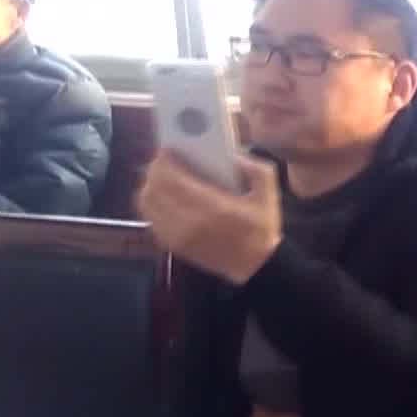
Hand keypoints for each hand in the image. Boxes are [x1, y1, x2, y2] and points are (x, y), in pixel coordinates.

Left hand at [137, 149, 282, 285]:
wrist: (254, 266)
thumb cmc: (260, 229)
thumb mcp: (269, 196)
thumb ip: (256, 170)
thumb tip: (233, 156)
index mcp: (214, 207)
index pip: (172, 177)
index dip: (165, 160)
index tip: (170, 150)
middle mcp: (190, 221)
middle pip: (155, 186)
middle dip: (156, 169)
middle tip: (165, 161)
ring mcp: (178, 235)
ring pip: (147, 201)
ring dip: (150, 185)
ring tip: (162, 177)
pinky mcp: (173, 244)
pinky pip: (151, 217)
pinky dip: (152, 203)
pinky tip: (163, 197)